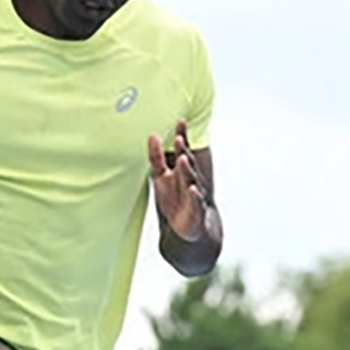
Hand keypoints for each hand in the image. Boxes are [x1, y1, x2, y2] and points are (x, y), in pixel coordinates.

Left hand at [149, 120, 210, 241]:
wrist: (190, 227)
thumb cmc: (176, 200)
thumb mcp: (162, 176)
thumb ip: (157, 157)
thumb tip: (153, 135)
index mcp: (181, 170)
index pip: (182, 150)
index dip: (182, 136)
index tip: (180, 121)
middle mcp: (189, 179)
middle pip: (187, 162)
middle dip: (183, 150)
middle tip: (178, 138)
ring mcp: (194, 194)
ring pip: (191, 180)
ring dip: (187, 169)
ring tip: (182, 159)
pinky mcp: (195, 210)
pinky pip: (196, 202)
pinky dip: (194, 196)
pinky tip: (193, 189)